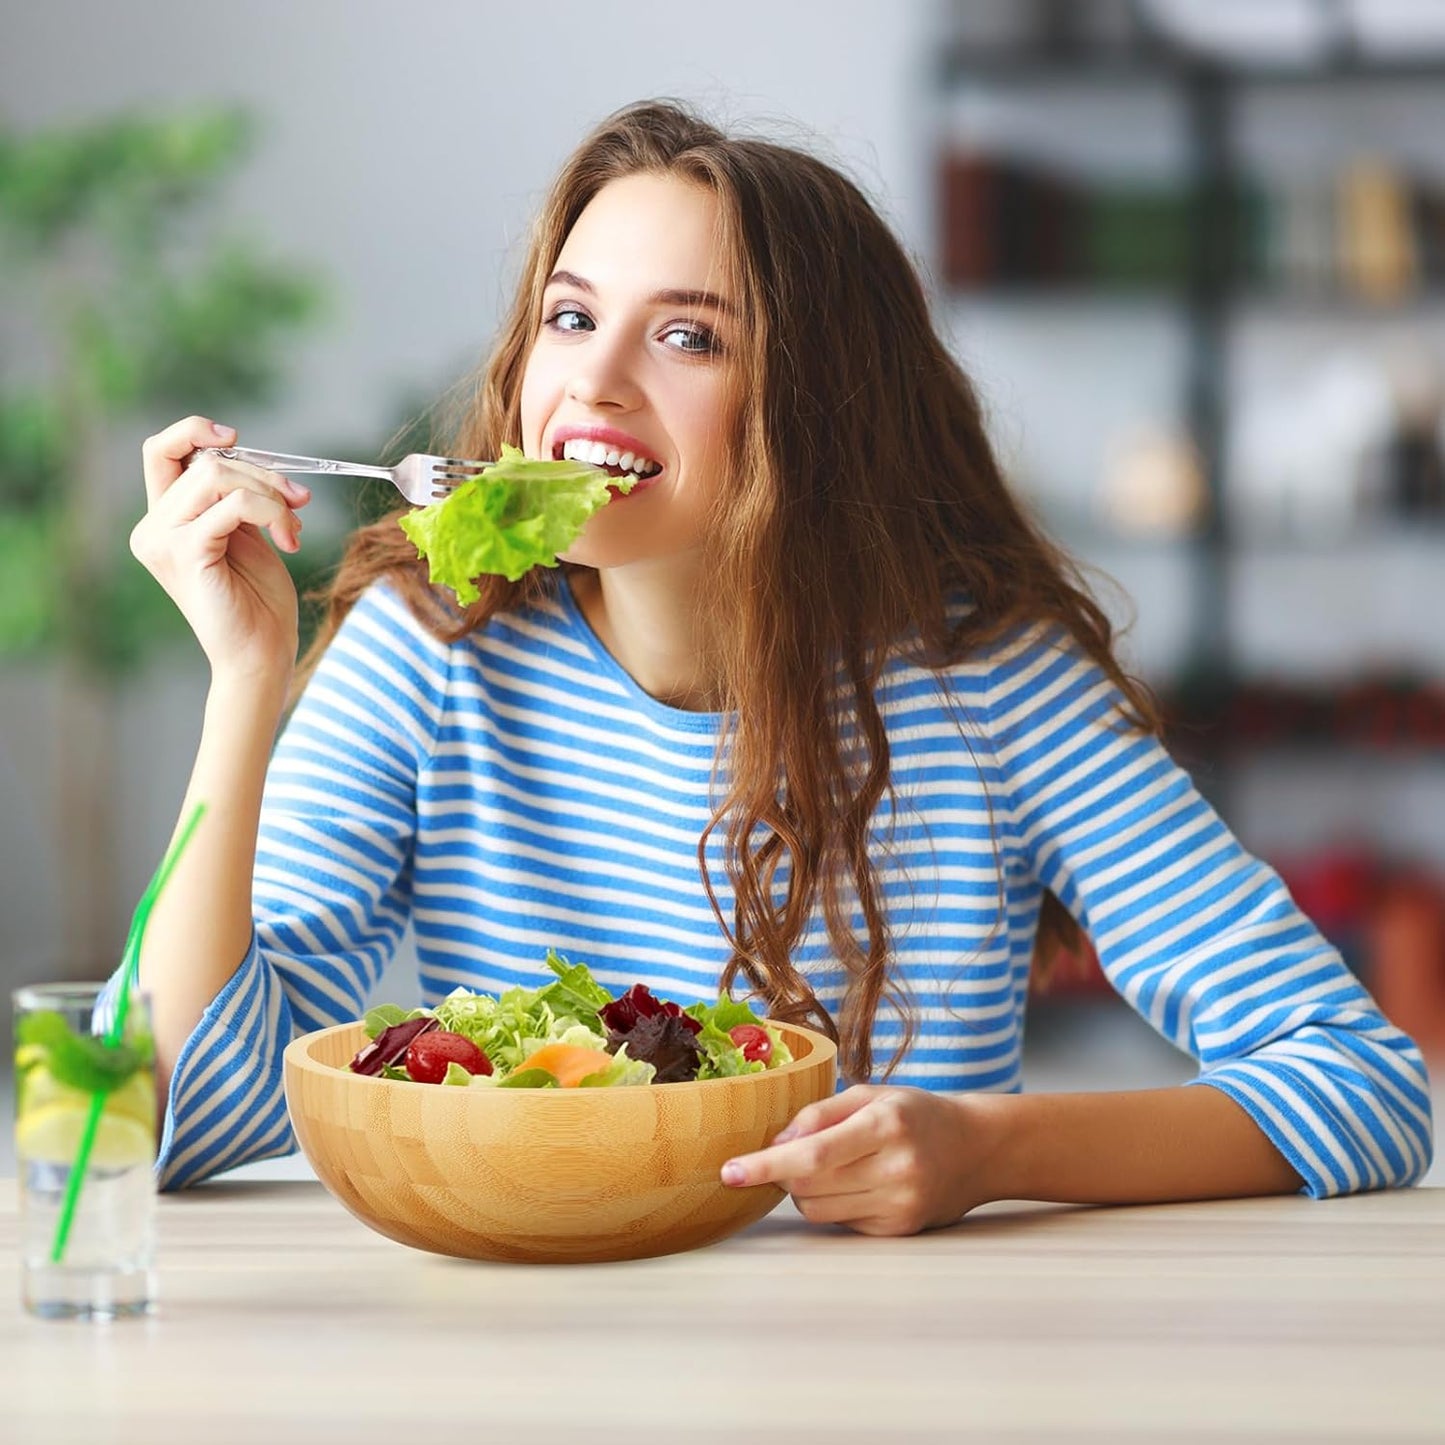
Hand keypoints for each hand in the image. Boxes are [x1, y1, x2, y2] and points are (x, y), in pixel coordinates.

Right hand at [130, 416, 310, 684]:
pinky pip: (234, 504)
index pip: (161, 451)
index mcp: (164, 521)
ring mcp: (164, 541)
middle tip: (299, 500)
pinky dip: (272, 511)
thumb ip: (237, 498)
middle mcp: (153, 529)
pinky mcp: (188, 554)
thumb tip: (258, 462)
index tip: (236, 437)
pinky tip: (290, 540)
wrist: (261, 655)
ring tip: (295, 526)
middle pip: (202, 461)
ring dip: (272, 494)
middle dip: (261, 472)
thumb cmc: (258, 602)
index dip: (195, 431)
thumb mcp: (246, 536)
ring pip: (218, 476)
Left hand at [720, 1084, 1005, 1236]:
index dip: (766, 1165)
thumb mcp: (871, 1095)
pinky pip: (841, 1223)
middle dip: (785, 1171)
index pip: (813, 1154)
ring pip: (819, 1210)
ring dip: (805, 1189)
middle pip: (808, 1185)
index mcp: (886, 1125)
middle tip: (792, 1152)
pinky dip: (834, 1203)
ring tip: (831, 1166)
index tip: (730, 1172)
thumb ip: (820, 1113)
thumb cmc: (916, 1113)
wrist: (978, 1148)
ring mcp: (900, 1205)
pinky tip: (858, 1183)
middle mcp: (895, 1169)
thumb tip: (776, 1141)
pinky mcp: (899, 1230)